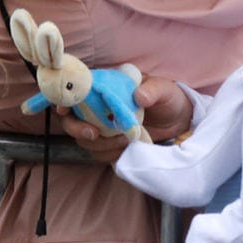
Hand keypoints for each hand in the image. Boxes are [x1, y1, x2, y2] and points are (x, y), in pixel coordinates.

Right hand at [58, 76, 192, 162]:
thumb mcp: (163, 89)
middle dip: (76, 129)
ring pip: (83, 139)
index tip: (64, 110)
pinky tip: (126, 149)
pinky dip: (109, 154)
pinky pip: (98, 153)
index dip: (62, 100)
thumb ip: (152, 90)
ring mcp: (102, 127)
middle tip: (94, 134)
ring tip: (125, 140)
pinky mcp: (110, 144)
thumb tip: (139, 97)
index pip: (73, 92)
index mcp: (103, 89)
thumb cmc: (167, 98)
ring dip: (99, 144)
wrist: (180, 120)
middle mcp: (96, 107)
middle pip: (70, 119)